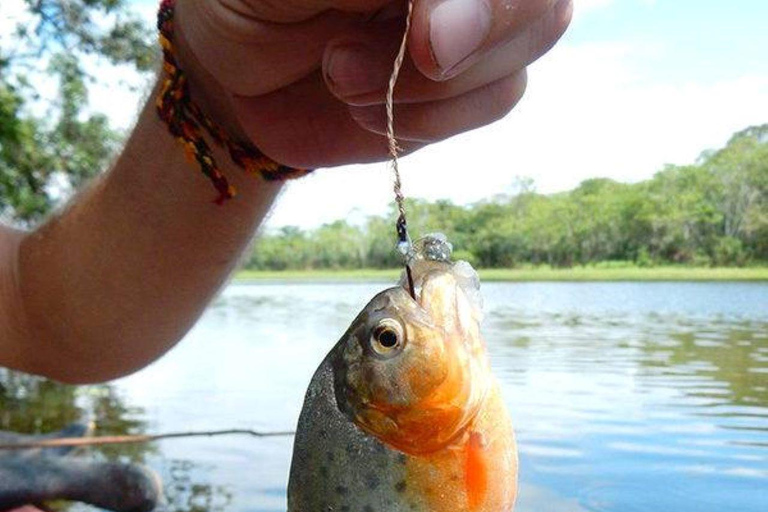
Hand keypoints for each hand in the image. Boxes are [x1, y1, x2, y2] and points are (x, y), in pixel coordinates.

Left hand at [174, 0, 571, 168]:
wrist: (233, 66)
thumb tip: (443, 31)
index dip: (486, 5)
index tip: (427, 41)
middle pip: (539, 2)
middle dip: (470, 37)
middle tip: (383, 58)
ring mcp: (472, 24)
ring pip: (523, 52)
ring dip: (431, 86)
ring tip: (339, 76)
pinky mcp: (463, 84)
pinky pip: (496, 99)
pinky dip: (429, 117)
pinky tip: (363, 106)